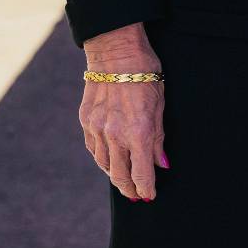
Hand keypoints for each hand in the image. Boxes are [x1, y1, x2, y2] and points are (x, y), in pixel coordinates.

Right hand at [80, 22, 167, 201]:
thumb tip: (161, 164)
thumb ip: (159, 138)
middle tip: (136, 195)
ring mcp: (97, 128)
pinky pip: (93, 149)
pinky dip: (102, 158)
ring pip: (104, 164)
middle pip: (120, 175)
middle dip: (129, 188)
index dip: (146, 188)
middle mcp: (115, 135)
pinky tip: (108, 160)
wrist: (116, 51)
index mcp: (138, 132)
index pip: (142, 173)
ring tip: (124, 180)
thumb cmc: (145, 74)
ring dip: (115, 175)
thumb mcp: (160, 105)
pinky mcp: (86, 121)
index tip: (150, 195)